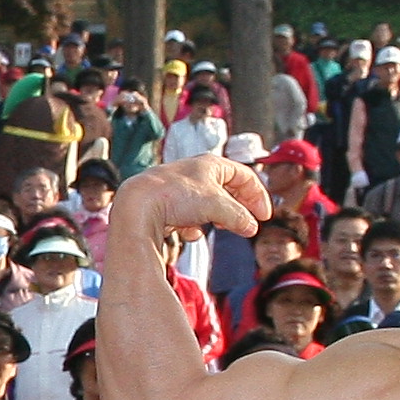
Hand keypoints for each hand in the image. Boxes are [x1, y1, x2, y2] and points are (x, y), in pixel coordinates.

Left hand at [111, 156, 267, 256]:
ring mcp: (177, 188)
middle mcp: (193, 173)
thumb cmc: (176, 198)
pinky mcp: (162, 204)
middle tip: (246, 225)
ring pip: (205, 203)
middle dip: (238, 208)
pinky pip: (184, 215)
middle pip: (225, 189)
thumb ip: (238, 216)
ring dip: (216, 217)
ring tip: (219, 227)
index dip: (258, 196)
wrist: (136, 206)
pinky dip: (192, 225)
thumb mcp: (217, 206)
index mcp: (211, 165)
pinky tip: (189, 234)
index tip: (264, 218)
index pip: (244, 176)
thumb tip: (251, 227)